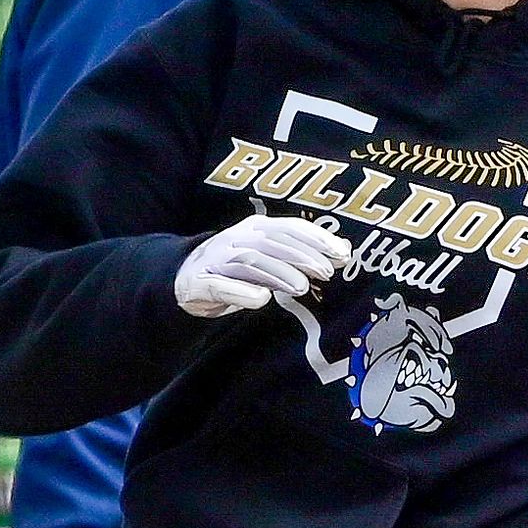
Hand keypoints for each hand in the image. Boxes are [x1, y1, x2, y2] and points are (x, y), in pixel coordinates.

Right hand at [175, 212, 352, 320]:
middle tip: (325, 273)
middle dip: (302, 256)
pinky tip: (261, 300)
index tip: (341, 254)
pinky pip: (222, 285)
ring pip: (250, 262)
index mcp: (255, 229)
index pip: (289, 228)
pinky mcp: (201, 283)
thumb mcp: (270, 257)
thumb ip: (303, 252)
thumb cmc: (235, 269)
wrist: (184, 279)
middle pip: (272, 242)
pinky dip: (242, 292)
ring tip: (301, 288)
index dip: (316, 239)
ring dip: (278, 273)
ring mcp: (217, 260)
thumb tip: (343, 251)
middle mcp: (236, 239)